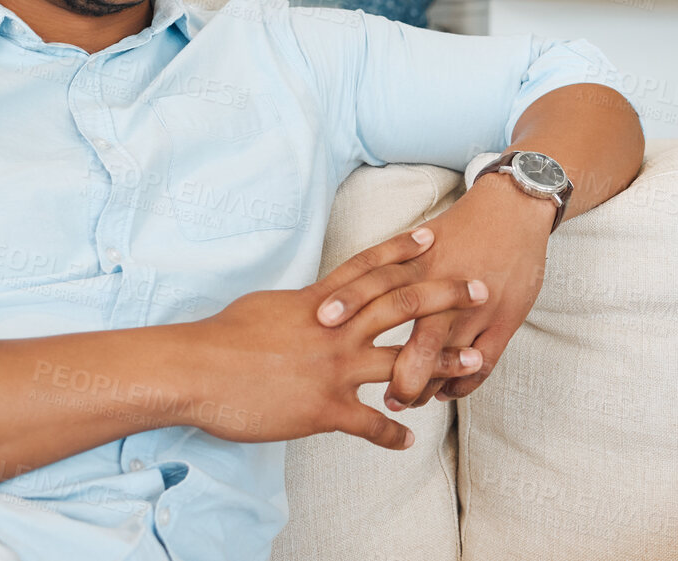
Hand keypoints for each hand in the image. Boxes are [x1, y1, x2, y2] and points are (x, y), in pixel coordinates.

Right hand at [185, 229, 486, 448]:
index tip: (434, 237)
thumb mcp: (269, 307)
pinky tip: (409, 439)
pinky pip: (369, 423)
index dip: (403, 251)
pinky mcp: (324, 407)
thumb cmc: (222, 337)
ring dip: (440, 363)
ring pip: (400, 361)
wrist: (196, 371)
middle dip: (446, 296)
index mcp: (321, 301)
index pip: (370, 268)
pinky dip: (392, 433)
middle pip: (402, 304)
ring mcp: (334, 367)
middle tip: (481, 289)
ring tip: (473, 362)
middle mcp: (336, 329)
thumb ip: (304, 305)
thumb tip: (320, 303)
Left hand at [317, 177, 551, 409]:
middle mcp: (449, 286)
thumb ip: (391, 267)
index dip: (351, 299)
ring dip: (425, 386)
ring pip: (448, 358)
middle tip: (379, 396)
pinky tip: (445, 392)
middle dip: (396, 373)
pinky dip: (462, 384)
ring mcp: (480, 308)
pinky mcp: (506, 319)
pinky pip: (483, 363)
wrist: (514, 208)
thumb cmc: (462, 228)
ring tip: (406, 400)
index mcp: (424, 261)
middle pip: (420, 335)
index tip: (323, 323)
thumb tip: (348, 294)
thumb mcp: (423, 242)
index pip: (380, 280)